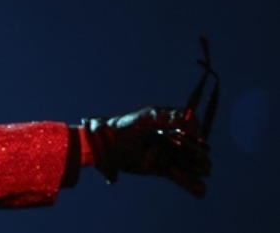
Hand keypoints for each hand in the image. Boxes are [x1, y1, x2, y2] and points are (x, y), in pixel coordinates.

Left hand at [82, 106, 210, 197]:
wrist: (107, 143)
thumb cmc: (126, 125)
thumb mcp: (149, 116)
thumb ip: (171, 116)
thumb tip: (191, 117)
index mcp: (173, 122)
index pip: (193, 128)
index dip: (195, 134)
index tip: (190, 137)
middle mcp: (175, 139)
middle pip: (196, 149)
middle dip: (198, 155)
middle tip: (196, 159)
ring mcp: (171, 155)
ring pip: (192, 165)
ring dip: (195, 169)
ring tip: (190, 170)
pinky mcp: (164, 169)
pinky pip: (182, 178)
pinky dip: (192, 184)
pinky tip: (199, 189)